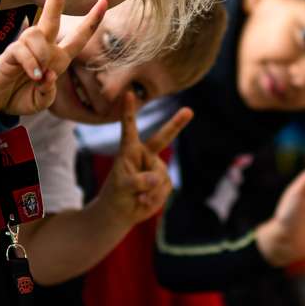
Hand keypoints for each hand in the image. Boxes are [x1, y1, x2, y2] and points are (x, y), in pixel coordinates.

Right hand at [0, 0, 105, 115]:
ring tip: (36, 76)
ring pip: (38, 35)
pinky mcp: (11, 52)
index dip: (92, 20)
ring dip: (41, 55)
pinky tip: (32, 75)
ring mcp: (26, 47)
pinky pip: (23, 50)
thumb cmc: (23, 96)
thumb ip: (49, 90)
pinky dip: (30, 64)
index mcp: (59, 57)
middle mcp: (44, 47)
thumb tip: (48, 74)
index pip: (79, 36)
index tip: (104, 1)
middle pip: (52, 16)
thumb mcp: (43, 99)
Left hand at [93, 94, 192, 224]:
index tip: (128, 93)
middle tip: (189, 111)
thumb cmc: (116, 195)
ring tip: (138, 198)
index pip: (129, 128)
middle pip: (163, 138)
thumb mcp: (121, 187)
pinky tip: (145, 201)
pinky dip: (156, 197)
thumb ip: (137, 181)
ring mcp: (156, 168)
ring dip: (150, 191)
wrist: (122, 212)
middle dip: (176, 124)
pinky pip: (165, 188)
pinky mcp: (164, 182)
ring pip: (160, 176)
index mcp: (129, 151)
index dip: (128, 112)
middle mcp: (145, 155)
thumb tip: (155, 179)